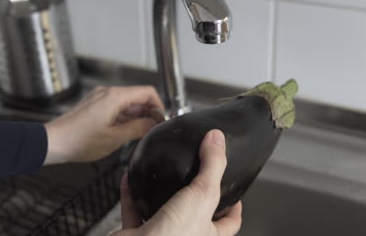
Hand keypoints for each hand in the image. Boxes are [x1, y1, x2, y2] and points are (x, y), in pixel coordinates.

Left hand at [44, 85, 163, 163]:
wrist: (52, 142)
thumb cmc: (79, 141)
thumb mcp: (115, 138)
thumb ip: (138, 128)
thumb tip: (154, 124)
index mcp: (115, 97)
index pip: (147, 93)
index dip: (158, 106)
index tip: (161, 120)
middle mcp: (108, 93)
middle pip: (137, 97)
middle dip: (148, 112)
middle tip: (153, 130)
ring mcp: (100, 98)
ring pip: (127, 103)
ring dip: (136, 116)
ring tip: (139, 134)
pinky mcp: (94, 105)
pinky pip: (116, 107)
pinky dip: (124, 117)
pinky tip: (125, 132)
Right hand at [113, 130, 242, 235]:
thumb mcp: (202, 195)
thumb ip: (212, 166)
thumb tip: (217, 140)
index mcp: (208, 234)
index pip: (229, 222)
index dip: (234, 206)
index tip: (233, 191)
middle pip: (195, 214)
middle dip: (193, 195)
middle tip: (193, 175)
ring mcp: (162, 235)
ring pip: (162, 211)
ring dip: (159, 191)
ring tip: (163, 172)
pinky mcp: (137, 234)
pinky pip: (134, 210)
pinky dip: (132, 194)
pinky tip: (132, 177)